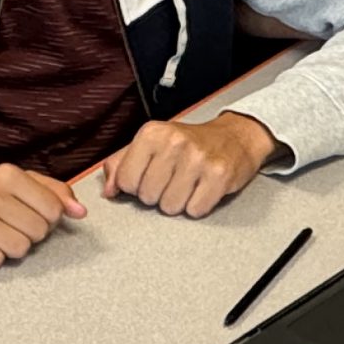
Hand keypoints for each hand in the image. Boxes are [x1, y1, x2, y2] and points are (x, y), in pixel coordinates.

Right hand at [0, 164, 86, 268]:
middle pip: (38, 231)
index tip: (30, 215)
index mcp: (7, 173)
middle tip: (10, 227)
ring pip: (19, 249)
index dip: (48, 219)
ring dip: (12, 249)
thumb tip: (81, 211)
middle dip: (30, 235)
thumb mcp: (19, 185)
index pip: (54, 209)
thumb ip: (54, 193)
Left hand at [98, 113, 275, 217]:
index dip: (136, 185)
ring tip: (188, 184)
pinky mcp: (219, 175)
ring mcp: (198, 158)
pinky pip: (195, 210)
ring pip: (170, 207)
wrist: (234, 137)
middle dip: (158, 194)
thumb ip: (122, 164)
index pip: (126, 181)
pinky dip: (198, 205)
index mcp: (152, 133)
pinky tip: (202, 189)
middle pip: (148, 197)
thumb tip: (109, 191)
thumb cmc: (188, 143)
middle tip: (173, 179)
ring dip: (178, 202)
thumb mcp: (151, 144)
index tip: (151, 175)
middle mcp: (174, 142)